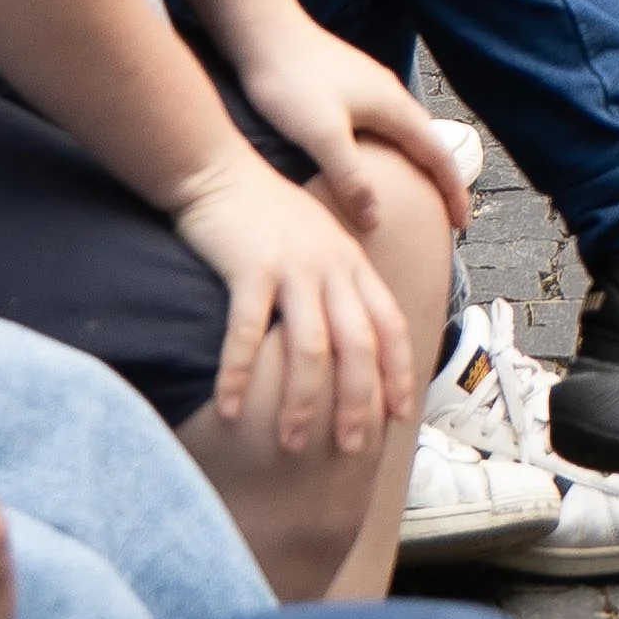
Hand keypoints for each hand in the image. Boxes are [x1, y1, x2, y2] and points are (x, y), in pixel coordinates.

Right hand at [171, 140, 431, 454]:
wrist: (218, 169)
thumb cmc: (265, 213)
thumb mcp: (318, 241)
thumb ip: (339, 280)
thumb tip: (354, 333)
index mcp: (352, 263)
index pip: (390, 325)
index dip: (398, 372)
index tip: (400, 416)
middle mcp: (332, 266)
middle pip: (358, 345)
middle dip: (358, 402)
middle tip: (350, 449)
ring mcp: (293, 266)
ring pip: (310, 346)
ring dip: (302, 401)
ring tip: (291, 443)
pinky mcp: (250, 268)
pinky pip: (248, 332)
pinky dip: (240, 374)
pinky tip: (230, 408)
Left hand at [225, 11, 477, 233]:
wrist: (263, 31)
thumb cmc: (290, 80)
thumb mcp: (321, 135)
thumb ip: (350, 177)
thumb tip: (376, 220)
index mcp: (393, 108)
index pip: (439, 156)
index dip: (453, 192)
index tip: (461, 226)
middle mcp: (389, 95)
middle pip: (428, 144)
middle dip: (440, 181)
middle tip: (442, 217)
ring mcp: (370, 87)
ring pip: (405, 133)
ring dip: (417, 164)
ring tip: (414, 195)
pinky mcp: (349, 85)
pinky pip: (384, 126)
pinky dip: (393, 151)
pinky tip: (371, 162)